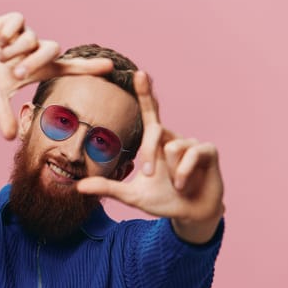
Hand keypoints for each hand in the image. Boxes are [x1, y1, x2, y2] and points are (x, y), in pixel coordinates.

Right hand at [0, 12, 112, 138]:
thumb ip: (4, 115)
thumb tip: (9, 138)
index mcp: (38, 69)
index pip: (69, 67)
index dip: (88, 67)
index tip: (110, 67)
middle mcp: (35, 50)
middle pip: (51, 50)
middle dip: (34, 62)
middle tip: (16, 75)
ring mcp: (24, 35)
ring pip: (32, 38)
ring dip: (15, 51)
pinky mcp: (11, 21)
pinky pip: (17, 22)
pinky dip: (8, 33)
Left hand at [77, 72, 224, 242]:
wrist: (190, 214)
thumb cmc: (162, 200)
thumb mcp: (132, 195)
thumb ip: (107, 188)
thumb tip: (78, 187)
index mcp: (155, 142)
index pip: (150, 113)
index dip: (145, 93)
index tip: (139, 72)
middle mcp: (173, 137)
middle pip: (155, 129)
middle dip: (149, 153)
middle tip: (149, 174)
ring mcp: (192, 142)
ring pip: (173, 147)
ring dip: (171, 172)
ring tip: (176, 184)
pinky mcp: (208, 150)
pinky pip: (191, 154)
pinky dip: (183, 174)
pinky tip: (184, 184)